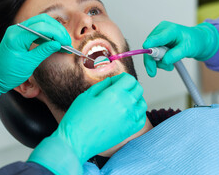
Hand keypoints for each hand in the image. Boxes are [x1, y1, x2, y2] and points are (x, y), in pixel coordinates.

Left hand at [0, 14, 70, 104]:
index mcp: (17, 36)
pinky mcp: (21, 34)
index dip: (57, 33)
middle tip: (66, 41)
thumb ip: (44, 51)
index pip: (42, 27)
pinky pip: (37, 29)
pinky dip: (48, 34)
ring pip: (41, 23)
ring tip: (62, 42)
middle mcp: (17, 29)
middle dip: (57, 30)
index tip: (65, 42)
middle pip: (43, 21)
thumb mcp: (29, 63)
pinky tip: (54, 42)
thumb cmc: (9, 73)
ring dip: (54, 31)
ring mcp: (18, 30)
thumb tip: (57, 44)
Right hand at [28, 73, 146, 174]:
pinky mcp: (130, 130)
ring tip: (123, 101)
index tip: (114, 82)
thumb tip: (111, 81)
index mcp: (115, 94)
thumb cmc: (78, 117)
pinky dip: (137, 112)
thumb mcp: (87, 95)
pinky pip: (142, 117)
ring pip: (142, 103)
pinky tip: (127, 112)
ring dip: (135, 99)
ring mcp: (130, 118)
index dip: (122, 78)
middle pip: (138, 89)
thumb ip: (102, 85)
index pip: (129, 79)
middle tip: (118, 90)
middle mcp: (126, 105)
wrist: (76, 141)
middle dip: (129, 86)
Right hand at [143, 21, 218, 75]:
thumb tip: (164, 61)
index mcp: (170, 29)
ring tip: (169, 66)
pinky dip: (159, 60)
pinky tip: (167, 63)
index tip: (146, 51)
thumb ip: (175, 55)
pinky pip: (153, 53)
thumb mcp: (187, 49)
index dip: (149, 45)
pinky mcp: (157, 41)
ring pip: (150, 52)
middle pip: (149, 47)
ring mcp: (158, 35)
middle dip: (152, 61)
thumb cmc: (193, 42)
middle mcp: (161, 30)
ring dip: (158, 62)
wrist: (196, 40)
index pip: (156, 38)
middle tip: (153, 73)